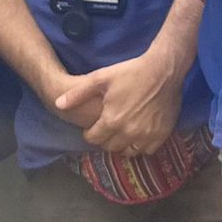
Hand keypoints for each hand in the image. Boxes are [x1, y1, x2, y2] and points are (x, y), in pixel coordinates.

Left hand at [55, 46, 184, 155]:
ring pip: (128, 152)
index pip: (94, 139)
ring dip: (123, 144)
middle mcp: (128, 133)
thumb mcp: (101, 78)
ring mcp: (146, 135)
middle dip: (106, 139)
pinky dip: (141, 145)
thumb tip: (58, 104)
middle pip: (110, 147)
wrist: (164, 69)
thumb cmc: (131, 72)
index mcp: (111, 121)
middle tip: (108, 128)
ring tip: (123, 132)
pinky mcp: (161, 134)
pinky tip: (139, 133)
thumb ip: (78, 94)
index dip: (91, 133)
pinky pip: (147, 150)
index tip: (94, 127)